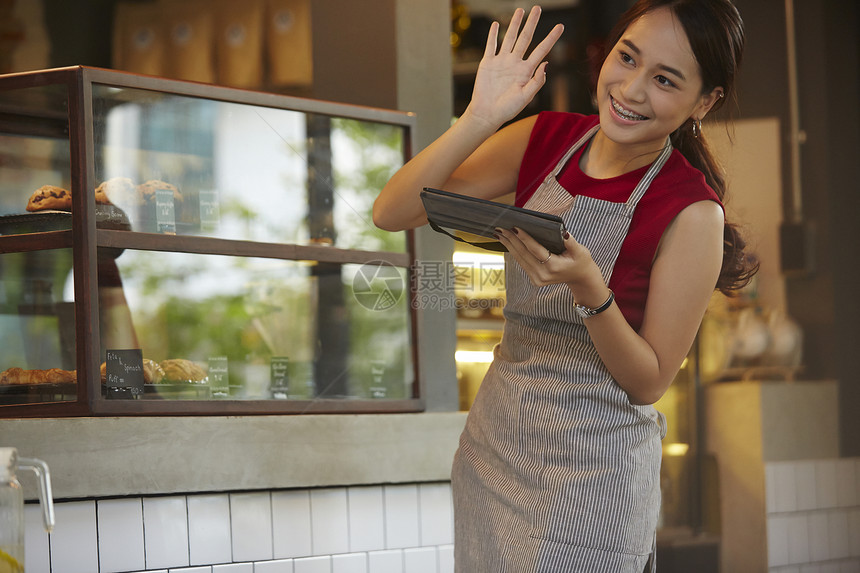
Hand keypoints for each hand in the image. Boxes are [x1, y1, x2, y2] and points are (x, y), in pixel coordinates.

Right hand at [465, 7, 563, 130]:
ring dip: (514, 24)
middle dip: (531, 23)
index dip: (551, 38)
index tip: (560, 26)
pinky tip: (496, 25)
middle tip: (537, 8)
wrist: (487, 114)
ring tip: (520, 10)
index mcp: (526, 71)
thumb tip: (546, 63)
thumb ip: (537, 81)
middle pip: (525, 38)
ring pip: (509, 38)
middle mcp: (515, 63)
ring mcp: (501, 62)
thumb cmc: (508, 109)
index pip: (542, 50)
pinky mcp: (488, 63)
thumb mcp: (526, 97)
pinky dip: (493, 35)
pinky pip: (491, 46)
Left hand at [495, 226, 608, 305]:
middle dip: (511, 239)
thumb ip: (572, 242)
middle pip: (523, 254)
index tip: (515, 227)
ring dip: (508, 245)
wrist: (579, 278)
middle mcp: (543, 274)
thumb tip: (564, 232)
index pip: (536, 250)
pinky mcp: (534, 279)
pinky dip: (514, 251)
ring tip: (499, 232)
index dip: (525, 238)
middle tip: (500, 227)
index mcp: (554, 267)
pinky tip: (507, 241)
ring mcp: (537, 278)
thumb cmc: (581, 261)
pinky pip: (522, 262)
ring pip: (519, 259)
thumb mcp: (581, 251)